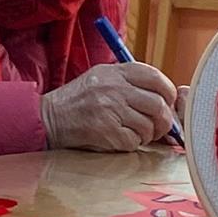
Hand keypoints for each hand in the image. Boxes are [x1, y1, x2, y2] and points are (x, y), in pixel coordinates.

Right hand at [38, 62, 178, 152]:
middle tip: (159, 126)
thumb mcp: (101, 78)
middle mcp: (114, 88)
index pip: (155, 77)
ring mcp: (110, 110)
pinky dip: (131, 144)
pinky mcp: (107, 132)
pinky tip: (120, 138)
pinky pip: (134, 141)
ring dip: (146, 135)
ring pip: (149, 126)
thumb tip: (164, 97)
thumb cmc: (78, 100)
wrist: (49, 117)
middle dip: (163, 120)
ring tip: (134, 132)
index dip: (168, 92)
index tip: (167, 102)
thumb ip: (129, 82)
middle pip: (158, 104)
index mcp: (114, 72)